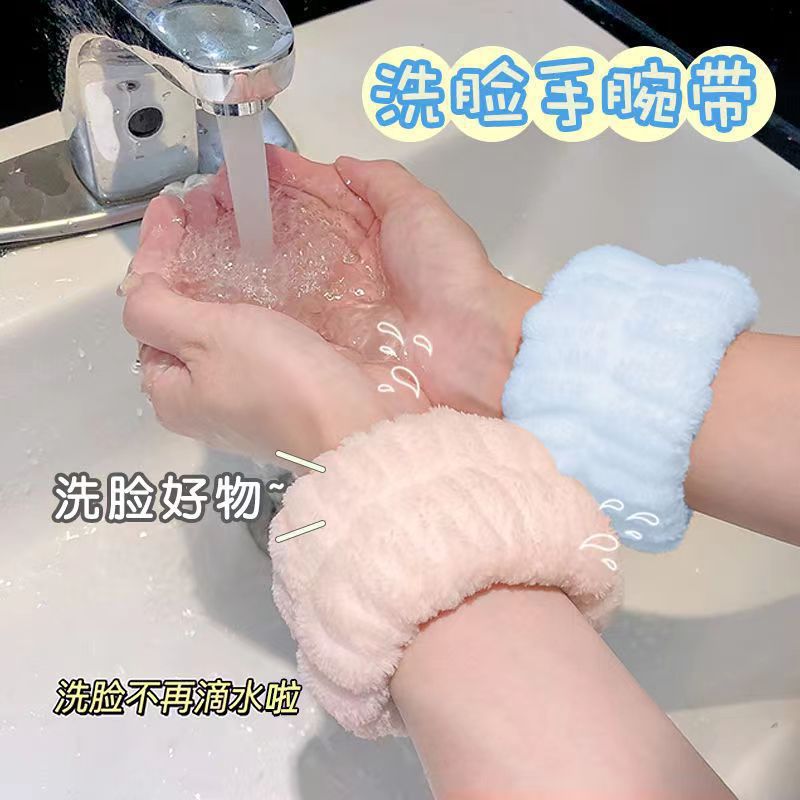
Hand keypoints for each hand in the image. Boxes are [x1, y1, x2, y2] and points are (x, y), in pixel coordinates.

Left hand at [122, 181, 428, 461]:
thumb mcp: (206, 337)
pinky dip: (254, 296)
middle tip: (199, 212)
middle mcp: (202, 395)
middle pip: (182, 315)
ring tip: (231, 230)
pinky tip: (266, 271)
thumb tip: (137, 290)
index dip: (154, 253)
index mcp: (171, 389)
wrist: (358, 425)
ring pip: (221, 321)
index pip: (147, 307)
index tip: (167, 208)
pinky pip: (255, 330)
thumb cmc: (282, 385)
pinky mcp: (283, 382)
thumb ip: (156, 309)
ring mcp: (244, 391)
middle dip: (188, 260)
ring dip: (221, 274)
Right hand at [207, 148, 537, 415]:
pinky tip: (224, 272)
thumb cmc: (453, 279)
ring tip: (208, 223)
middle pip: (293, 232)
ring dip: (246, 245)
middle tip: (216, 194)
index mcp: (375, 234)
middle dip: (255, 210)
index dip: (285, 181)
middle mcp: (350, 269)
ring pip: (281, 267)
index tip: (252, 166)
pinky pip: (283, 308)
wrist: (469, 350)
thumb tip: (347, 163)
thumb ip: (382, 181)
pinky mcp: (325, 336)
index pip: (320, 198)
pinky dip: (253, 291)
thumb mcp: (420, 209)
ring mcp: (335, 303)